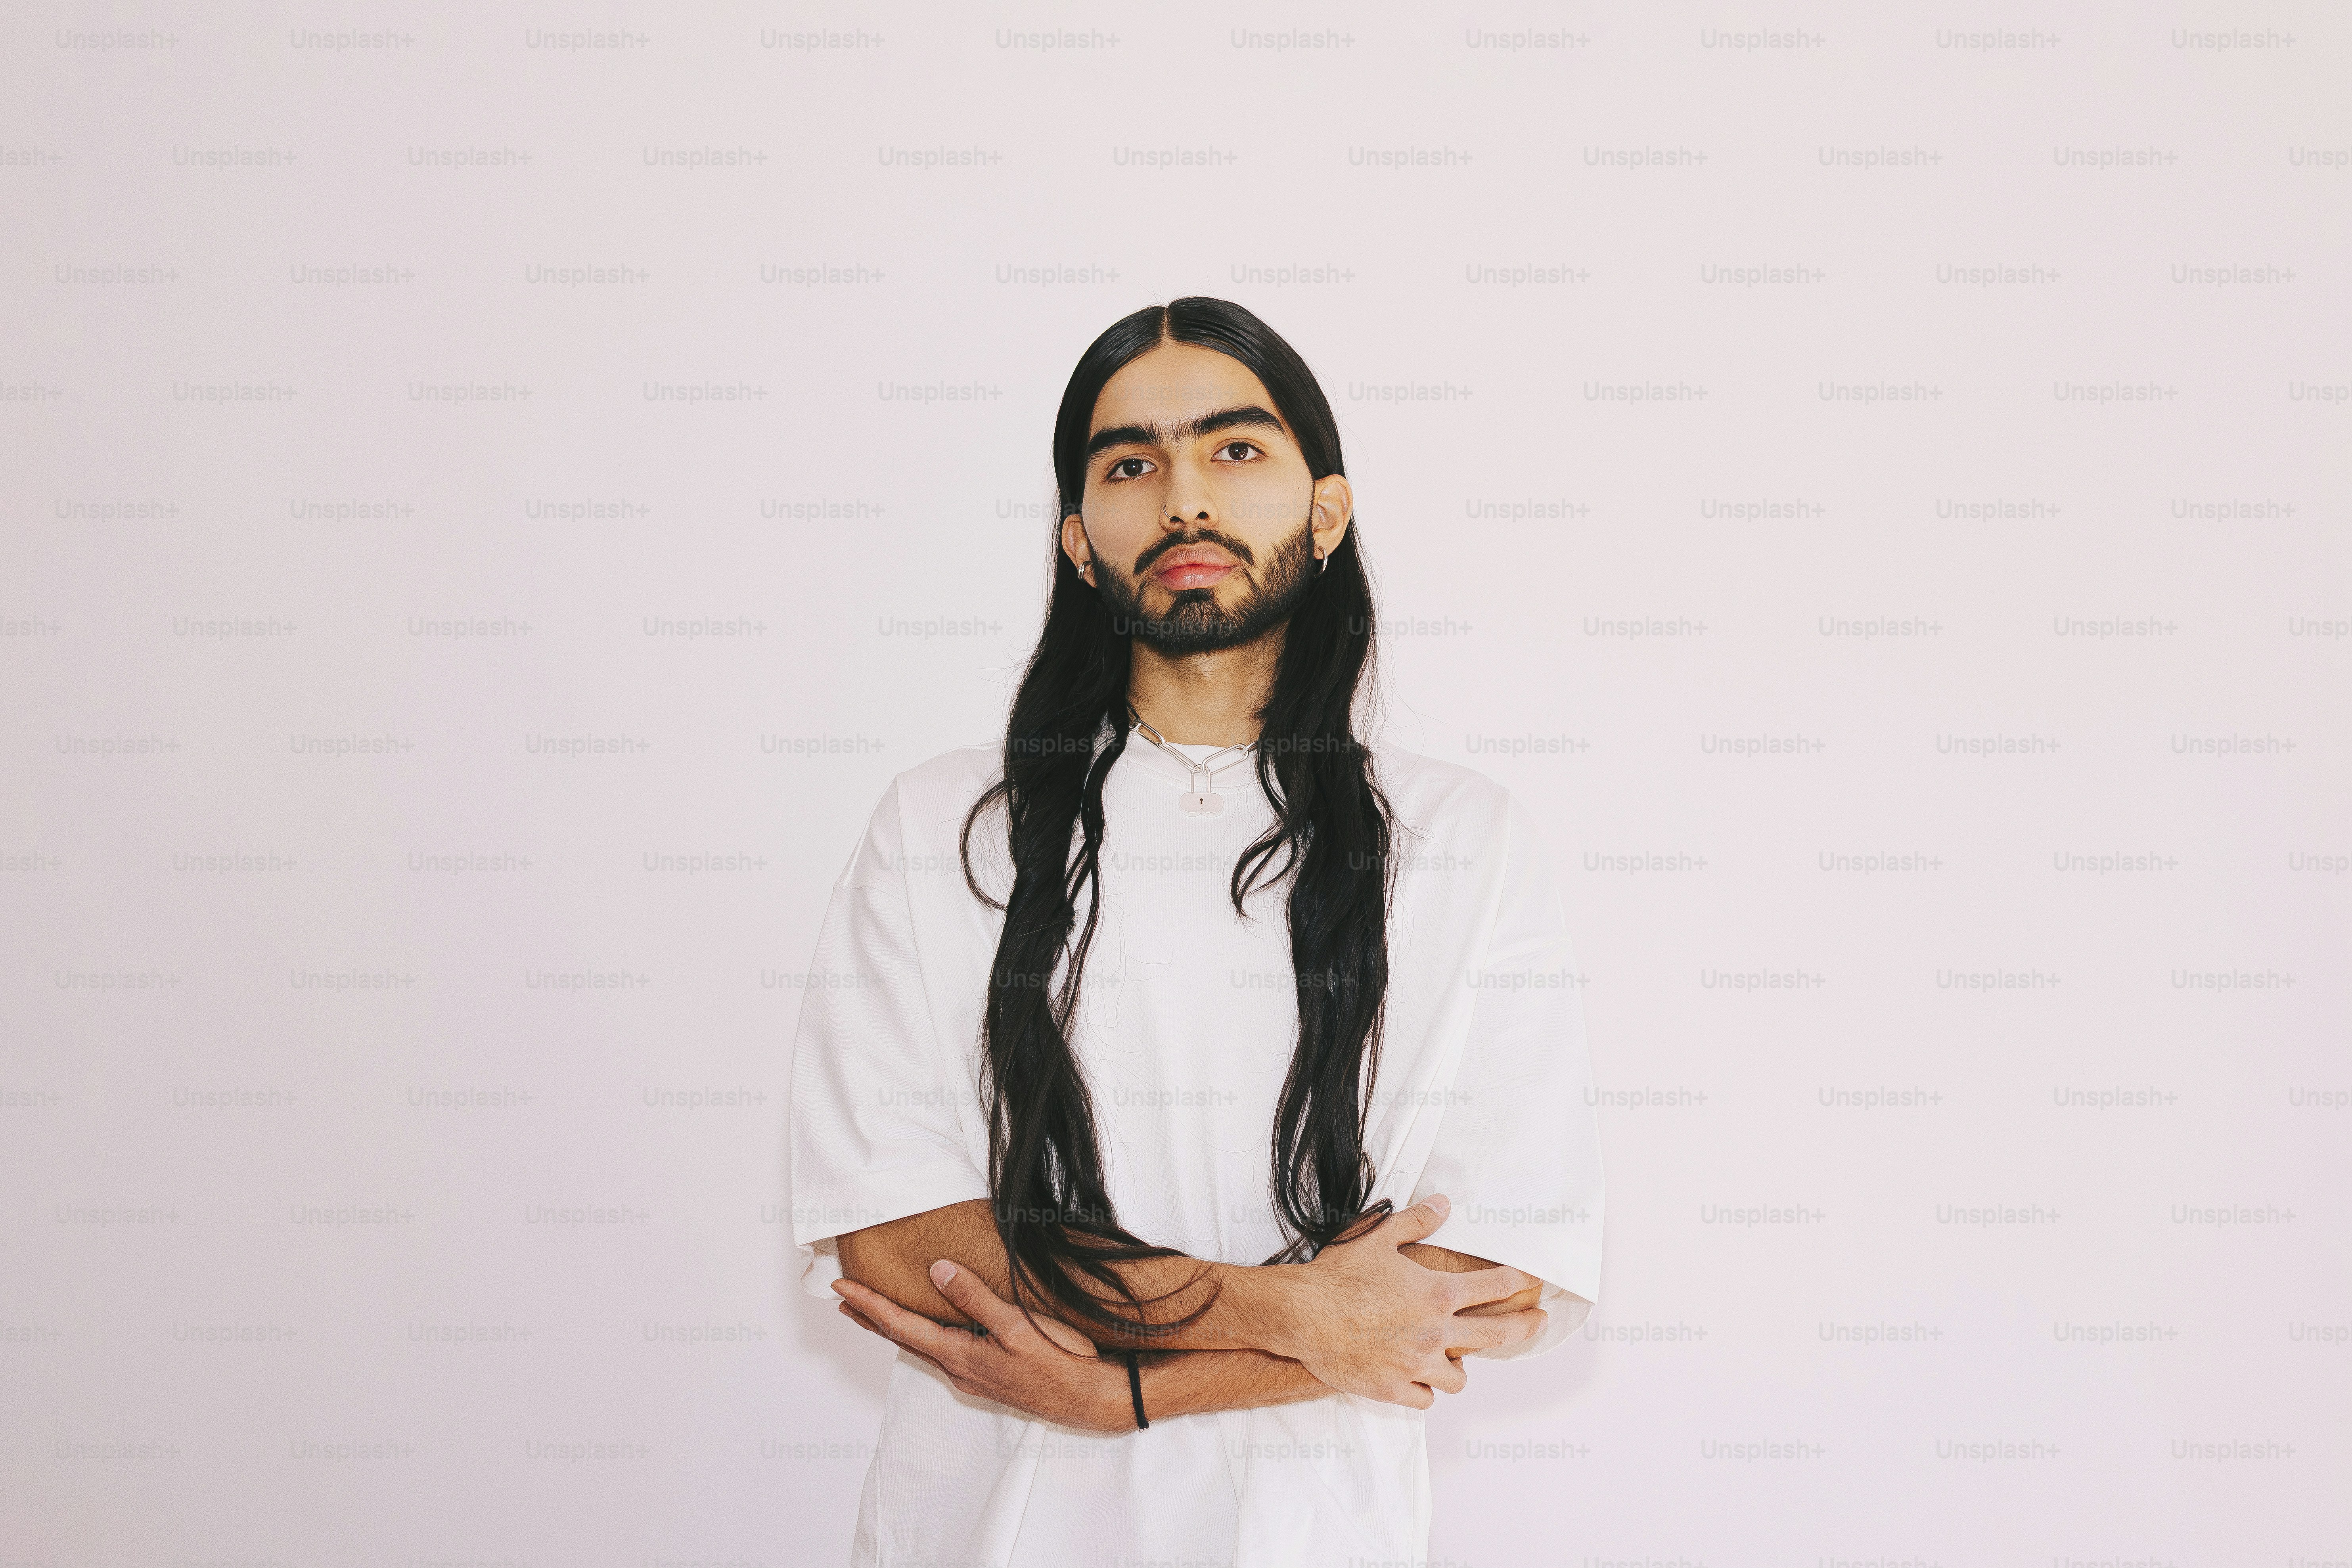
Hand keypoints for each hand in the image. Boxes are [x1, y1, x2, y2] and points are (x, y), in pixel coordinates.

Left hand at [833, 1261, 1135, 1433]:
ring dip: (895, 1327)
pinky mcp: (987, 1376)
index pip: (901, 1326)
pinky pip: (943, 1351)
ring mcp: (972, 1375)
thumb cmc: (1058, 1363)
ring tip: (875, 1311)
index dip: (869, 1305)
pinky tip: (930, 1328)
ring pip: (922, 1346)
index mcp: (959, 1356)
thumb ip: (976, 1298)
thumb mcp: (1016, 1326)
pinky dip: (923, 1335)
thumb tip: (938, 1271)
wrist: (1088, 1400)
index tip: (841, 1289)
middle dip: (872, 1317)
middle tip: (844, 1299)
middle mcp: (958, 1369)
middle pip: (903, 1338)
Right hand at [1247, 1194, 1545, 1407]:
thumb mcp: (1377, 1236)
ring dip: (1459, 1366)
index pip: (1494, 1287)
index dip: (1518, 1281)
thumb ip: (1416, 1220)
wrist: (1301, 1315)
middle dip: (1526, 1327)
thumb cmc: (1338, 1275)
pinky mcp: (1393, 1389)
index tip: (1532, 1280)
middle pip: (1497, 1335)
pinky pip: (1426, 1398)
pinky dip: (1426, 1390)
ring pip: (1459, 1378)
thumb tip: (1444, 1203)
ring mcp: (1416, 1365)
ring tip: (1454, 1357)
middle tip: (1540, 1322)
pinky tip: (1419, 1379)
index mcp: (1436, 1293)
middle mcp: (1434, 1333)